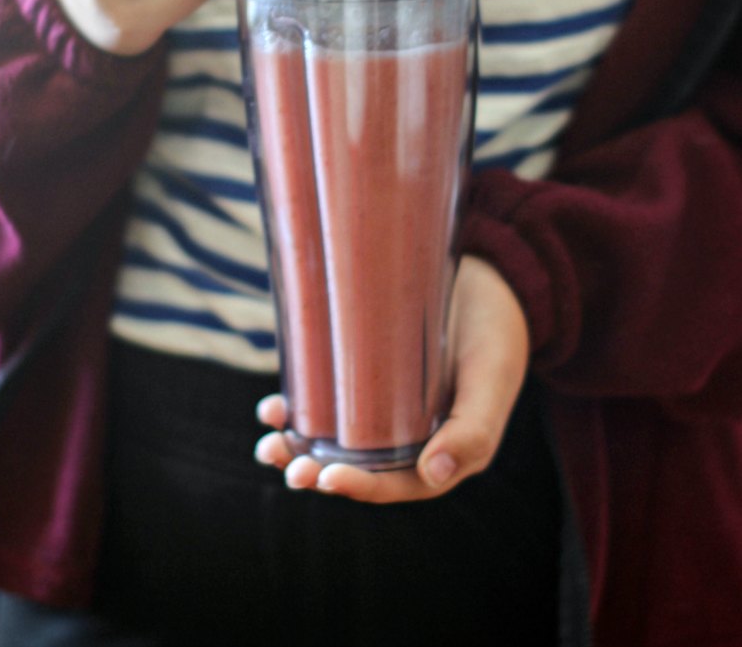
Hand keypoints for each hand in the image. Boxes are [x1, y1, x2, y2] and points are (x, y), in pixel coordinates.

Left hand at [255, 255, 529, 502]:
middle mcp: (407, 435)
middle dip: (315, 470)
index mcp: (441, 450)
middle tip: (284, 462)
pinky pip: (327, 400)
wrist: (489, 278)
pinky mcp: (363, 373)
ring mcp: (382, 405)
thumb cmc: (496, 331)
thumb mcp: (491, 378)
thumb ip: (472, 429)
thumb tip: (433, 473)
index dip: (359, 487)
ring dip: (297, 448)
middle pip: (356, 467)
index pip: (396, 483)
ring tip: (268, 442)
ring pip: (334, 440)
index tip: (326, 478)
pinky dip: (299, 408)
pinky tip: (276, 406)